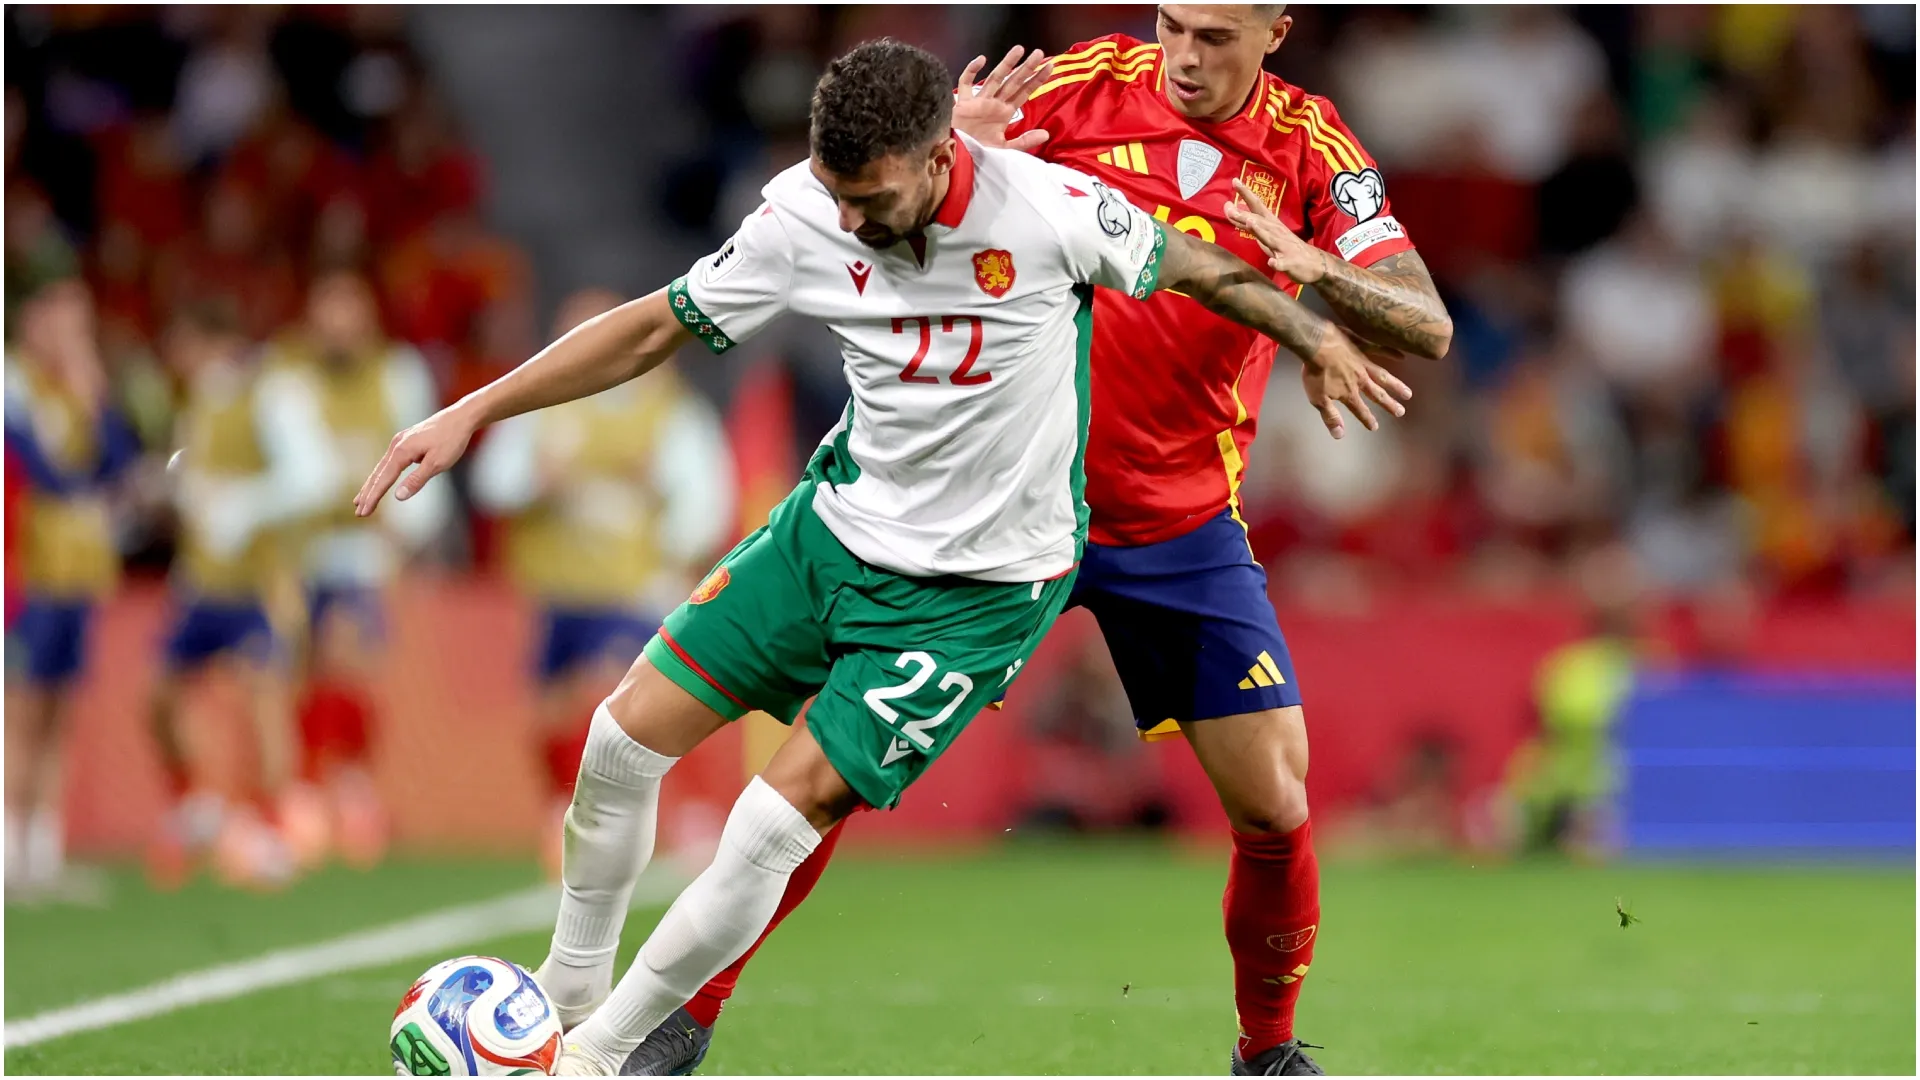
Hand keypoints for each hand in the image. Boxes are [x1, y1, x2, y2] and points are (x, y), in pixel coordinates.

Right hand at [353, 401, 480, 515]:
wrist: (461, 417)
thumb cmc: (452, 440)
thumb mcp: (437, 463)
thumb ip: (417, 480)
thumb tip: (398, 496)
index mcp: (402, 451)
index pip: (383, 479)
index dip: (373, 497)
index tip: (363, 512)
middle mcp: (396, 445)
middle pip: (378, 474)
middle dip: (367, 493)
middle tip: (358, 512)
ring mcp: (400, 441)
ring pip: (381, 467)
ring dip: (371, 484)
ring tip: (361, 499)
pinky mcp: (406, 440)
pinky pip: (389, 461)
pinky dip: (382, 473)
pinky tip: (379, 480)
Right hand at [953, 46, 1052, 152]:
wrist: (956, 157)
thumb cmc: (978, 151)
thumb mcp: (1004, 149)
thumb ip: (1024, 141)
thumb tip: (1046, 134)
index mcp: (1004, 112)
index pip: (1024, 93)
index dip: (1036, 80)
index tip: (1050, 66)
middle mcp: (994, 103)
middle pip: (1013, 82)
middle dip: (1026, 68)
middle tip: (1039, 52)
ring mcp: (979, 101)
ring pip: (994, 79)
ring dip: (1006, 64)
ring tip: (1019, 49)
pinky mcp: (963, 103)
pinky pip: (966, 83)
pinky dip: (971, 71)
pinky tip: (982, 60)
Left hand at [1223, 178, 1326, 283]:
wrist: (1314, 263)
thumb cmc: (1285, 247)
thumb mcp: (1264, 234)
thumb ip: (1247, 224)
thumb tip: (1230, 212)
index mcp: (1271, 224)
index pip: (1256, 206)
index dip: (1246, 193)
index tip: (1234, 180)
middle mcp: (1276, 232)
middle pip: (1260, 221)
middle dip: (1245, 214)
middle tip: (1229, 206)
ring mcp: (1283, 247)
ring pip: (1271, 238)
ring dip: (1261, 231)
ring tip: (1251, 223)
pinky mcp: (1290, 262)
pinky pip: (1282, 263)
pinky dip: (1277, 262)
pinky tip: (1272, 262)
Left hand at [1299, 329, 1410, 439]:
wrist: (1316, 345)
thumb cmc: (1315, 373)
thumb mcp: (1318, 399)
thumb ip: (1330, 416)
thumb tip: (1340, 435)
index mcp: (1349, 393)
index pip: (1360, 410)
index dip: (1367, 419)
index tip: (1375, 427)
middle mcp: (1360, 380)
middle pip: (1377, 395)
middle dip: (1388, 405)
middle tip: (1401, 412)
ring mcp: (1363, 364)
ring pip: (1383, 377)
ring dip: (1396, 386)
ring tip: (1408, 394)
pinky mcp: (1363, 346)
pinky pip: (1380, 350)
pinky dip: (1391, 353)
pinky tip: (1402, 357)